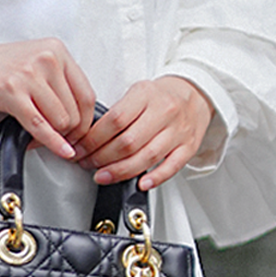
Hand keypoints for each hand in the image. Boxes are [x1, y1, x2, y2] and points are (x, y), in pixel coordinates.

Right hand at [0, 39, 96, 161]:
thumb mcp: (36, 65)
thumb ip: (60, 83)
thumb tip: (83, 117)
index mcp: (57, 49)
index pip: (87, 94)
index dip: (86, 121)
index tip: (80, 134)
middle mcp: (46, 58)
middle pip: (76, 111)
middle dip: (69, 133)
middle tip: (60, 140)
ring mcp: (29, 74)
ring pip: (61, 120)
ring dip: (54, 137)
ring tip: (41, 137)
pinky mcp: (12, 91)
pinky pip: (40, 125)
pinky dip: (52, 142)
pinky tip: (59, 150)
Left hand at [71, 76, 213, 190]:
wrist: (194, 94)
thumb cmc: (160, 97)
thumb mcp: (137, 92)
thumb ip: (117, 112)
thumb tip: (89, 137)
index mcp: (146, 95)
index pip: (115, 120)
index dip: (93, 138)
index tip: (81, 148)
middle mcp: (164, 112)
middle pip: (128, 142)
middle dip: (102, 158)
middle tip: (87, 163)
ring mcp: (178, 131)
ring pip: (146, 157)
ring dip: (120, 171)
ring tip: (102, 176)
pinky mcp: (188, 147)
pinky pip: (172, 166)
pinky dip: (155, 178)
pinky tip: (140, 183)